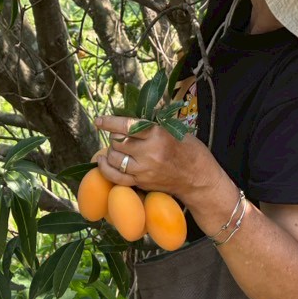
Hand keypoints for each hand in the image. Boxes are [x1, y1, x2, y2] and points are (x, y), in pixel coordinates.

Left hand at [93, 115, 208, 202]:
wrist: (198, 178)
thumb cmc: (189, 149)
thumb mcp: (174, 129)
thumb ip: (152, 123)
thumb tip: (131, 115)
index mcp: (158, 135)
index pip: (127, 126)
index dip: (109, 122)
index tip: (99, 120)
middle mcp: (149, 153)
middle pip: (118, 142)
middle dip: (114, 136)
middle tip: (118, 134)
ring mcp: (144, 171)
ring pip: (115, 159)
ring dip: (111, 151)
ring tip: (116, 147)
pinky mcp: (141, 183)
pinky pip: (117, 177)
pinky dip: (106, 168)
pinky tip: (103, 161)